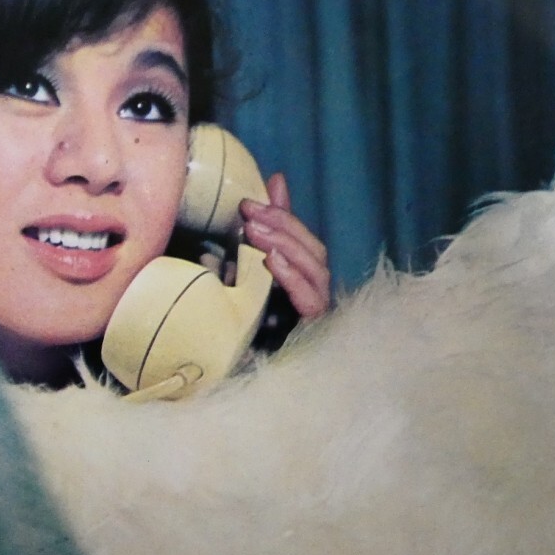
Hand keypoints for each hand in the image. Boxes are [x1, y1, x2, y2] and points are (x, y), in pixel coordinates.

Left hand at [239, 173, 330, 319]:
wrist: (235, 373)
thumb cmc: (247, 321)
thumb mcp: (252, 266)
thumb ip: (268, 228)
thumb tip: (275, 180)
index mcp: (305, 279)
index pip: (305, 241)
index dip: (285, 216)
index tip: (252, 201)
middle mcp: (317, 294)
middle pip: (314, 251)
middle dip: (283, 227)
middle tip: (249, 213)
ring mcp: (318, 313)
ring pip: (316, 270)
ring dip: (285, 246)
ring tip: (255, 232)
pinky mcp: (313, 331)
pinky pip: (310, 300)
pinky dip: (292, 277)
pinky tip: (271, 262)